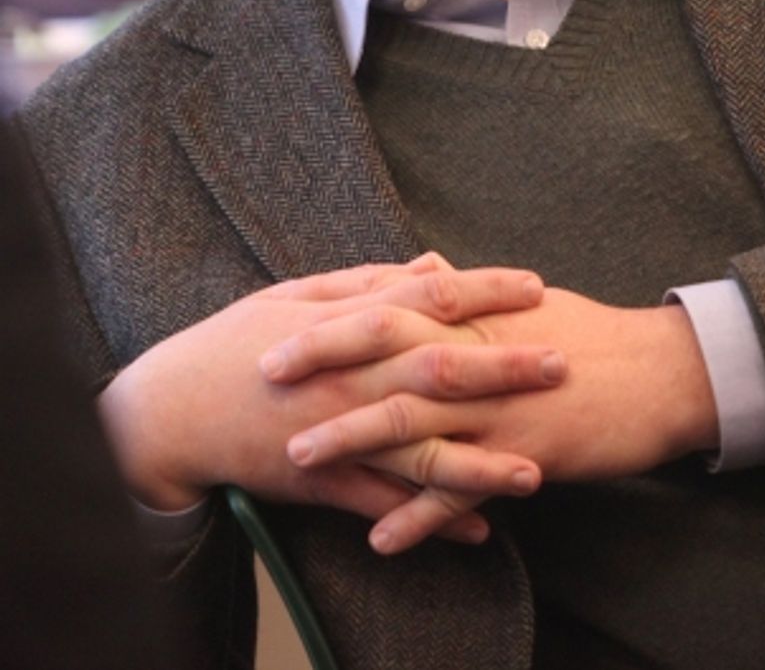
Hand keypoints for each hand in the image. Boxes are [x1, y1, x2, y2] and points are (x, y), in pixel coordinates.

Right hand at [99, 257, 564, 544]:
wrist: (173, 409)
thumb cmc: (239, 342)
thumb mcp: (300, 294)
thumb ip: (373, 281)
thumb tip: (435, 264)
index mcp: (349, 321)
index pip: (430, 296)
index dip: (485, 290)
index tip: (535, 285)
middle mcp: (351, 374)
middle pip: (440, 366)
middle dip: (503, 367)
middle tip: (561, 364)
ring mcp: (340, 431)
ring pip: (421, 449)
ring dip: (481, 461)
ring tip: (537, 471)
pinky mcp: (324, 481)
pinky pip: (387, 507)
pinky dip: (432, 520)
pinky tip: (480, 531)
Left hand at [263, 287, 719, 551]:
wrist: (663, 374)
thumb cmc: (596, 336)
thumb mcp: (529, 305)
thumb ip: (469, 292)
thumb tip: (424, 271)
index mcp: (476, 316)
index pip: (391, 308)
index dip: (332, 318)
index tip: (279, 327)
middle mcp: (480, 355)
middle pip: (388, 357)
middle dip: (324, 366)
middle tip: (264, 378)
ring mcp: (502, 405)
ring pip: (415, 423)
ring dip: (353, 442)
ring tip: (298, 460)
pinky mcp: (527, 452)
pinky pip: (465, 490)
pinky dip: (421, 516)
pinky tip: (381, 541)